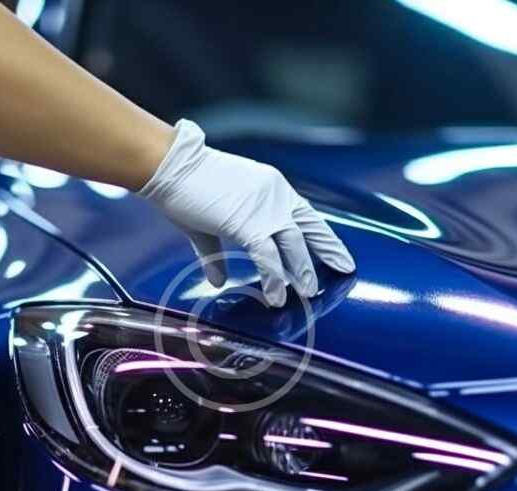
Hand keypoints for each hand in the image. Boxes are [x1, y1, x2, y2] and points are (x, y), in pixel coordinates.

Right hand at [138, 120, 355, 306]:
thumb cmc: (186, 187)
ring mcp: (265, 209)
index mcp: (272, 187)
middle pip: (310, 228)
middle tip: (344, 268)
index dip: (322, 235)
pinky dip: (274, 280)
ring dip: (303, 271)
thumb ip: (215, 253)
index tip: (336, 251)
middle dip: (327, 251)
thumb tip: (217, 281)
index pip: (305, 214)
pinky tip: (276, 297)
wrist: (172, 166)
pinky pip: (269, 258)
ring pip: (294, 246)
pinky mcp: (248, 224)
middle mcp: (276, 195)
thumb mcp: (207, 221)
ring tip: (309, 293)